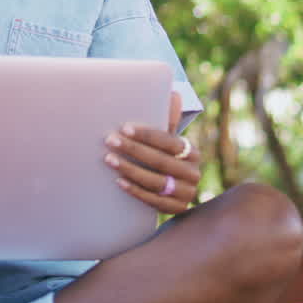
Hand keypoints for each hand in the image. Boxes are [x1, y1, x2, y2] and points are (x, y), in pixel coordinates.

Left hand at [104, 91, 201, 214]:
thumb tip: (174, 93)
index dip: (147, 135)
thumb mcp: (167, 141)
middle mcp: (193, 173)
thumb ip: (168, 119)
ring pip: (156, 181)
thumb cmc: (164, 159)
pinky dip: (136, 191)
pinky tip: (119, 182)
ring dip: (130, 170)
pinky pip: (154, 201)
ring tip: (109, 159)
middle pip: (161, 161)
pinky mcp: (176, 210)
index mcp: (193, 152)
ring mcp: (187, 194)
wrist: (172, 192)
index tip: (124, 128)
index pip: (170, 141)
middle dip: (133, 150)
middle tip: (110, 140)